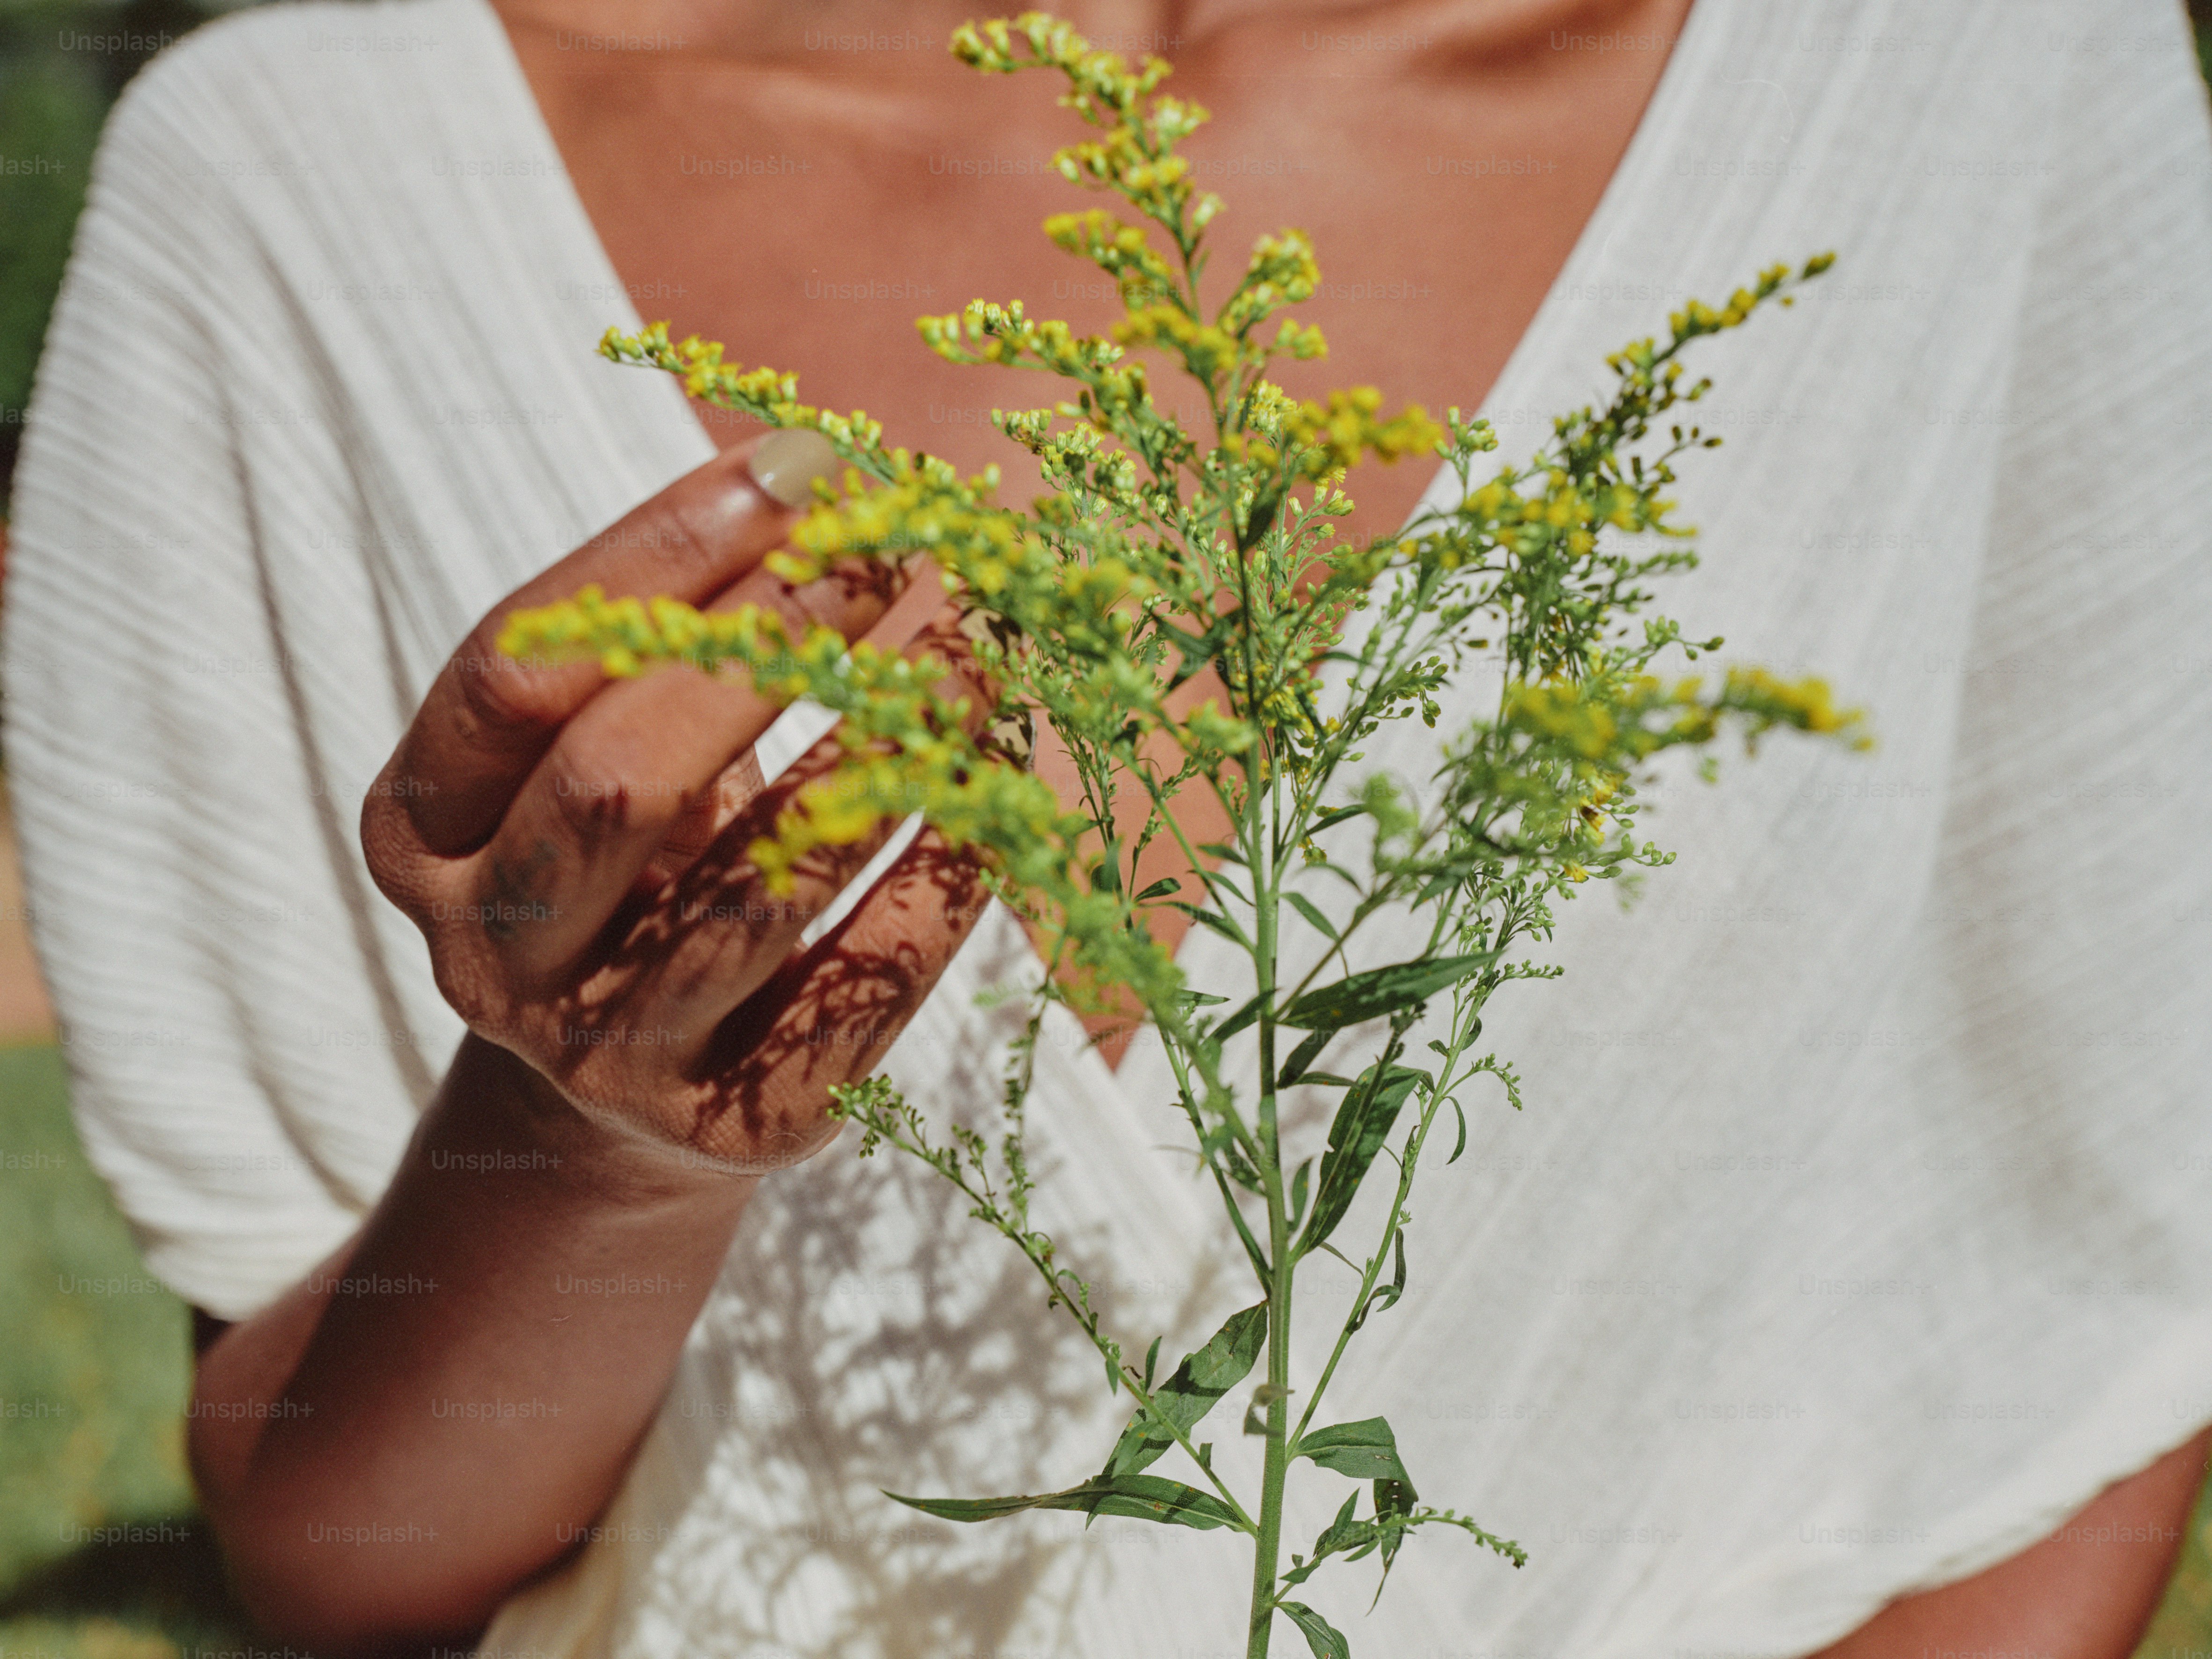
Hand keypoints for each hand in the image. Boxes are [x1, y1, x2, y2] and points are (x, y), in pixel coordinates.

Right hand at [362, 432, 990, 1172]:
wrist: (621, 1102)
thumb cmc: (624, 866)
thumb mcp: (591, 749)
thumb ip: (661, 640)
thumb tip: (828, 476)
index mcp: (418, 829)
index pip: (515, 667)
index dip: (659, 555)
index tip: (808, 464)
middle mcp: (488, 951)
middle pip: (618, 784)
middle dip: (764, 646)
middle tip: (894, 550)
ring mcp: (605, 1055)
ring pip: (759, 893)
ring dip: (885, 755)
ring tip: (980, 649)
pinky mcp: (735, 1127)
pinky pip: (859, 992)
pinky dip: (941, 883)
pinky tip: (1000, 792)